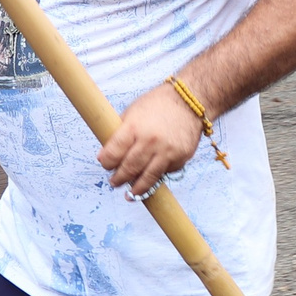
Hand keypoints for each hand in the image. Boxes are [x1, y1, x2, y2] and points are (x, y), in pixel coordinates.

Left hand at [97, 83, 205, 198]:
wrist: (190, 102)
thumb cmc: (158, 104)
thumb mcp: (133, 111)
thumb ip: (121, 132)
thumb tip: (107, 154)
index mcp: (134, 127)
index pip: (113, 153)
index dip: (106, 162)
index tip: (105, 164)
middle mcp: (150, 141)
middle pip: (129, 168)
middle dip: (118, 178)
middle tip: (114, 182)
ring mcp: (167, 151)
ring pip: (148, 178)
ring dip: (136, 188)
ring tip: (129, 193)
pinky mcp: (181, 158)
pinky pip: (165, 173)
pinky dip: (157, 176)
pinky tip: (151, 176)